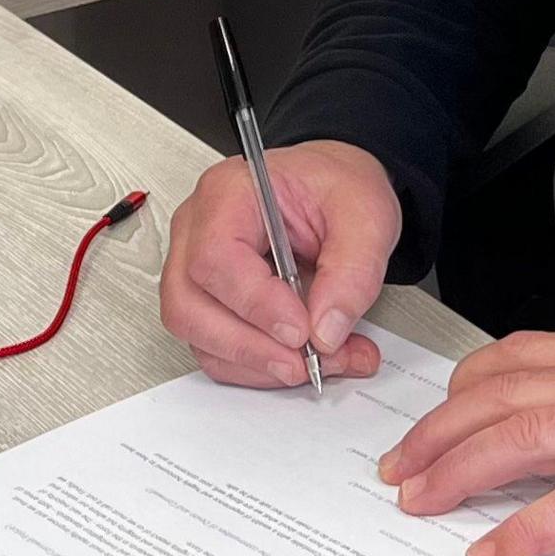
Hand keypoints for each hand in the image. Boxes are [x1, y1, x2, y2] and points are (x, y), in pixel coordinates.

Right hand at [158, 139, 396, 388]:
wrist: (334, 192)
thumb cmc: (336, 188)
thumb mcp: (366, 215)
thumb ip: (354, 271)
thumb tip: (327, 330)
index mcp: (229, 193)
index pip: (215, 257)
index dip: (255, 303)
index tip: (301, 330)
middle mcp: (198, 230)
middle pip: (188, 304)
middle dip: (249, 346)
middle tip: (306, 361)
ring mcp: (195, 268)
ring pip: (197, 334)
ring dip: (257, 363)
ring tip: (320, 362)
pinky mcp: (208, 302)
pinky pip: (214, 349)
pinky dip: (258, 367)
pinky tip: (303, 360)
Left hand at [379, 311, 554, 555]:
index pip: (516, 359)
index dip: (462, 388)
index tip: (431, 412)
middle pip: (498, 398)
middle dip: (436, 434)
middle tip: (397, 468)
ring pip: (521, 438)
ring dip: (458, 472)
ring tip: (419, 503)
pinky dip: (528, 529)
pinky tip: (494, 553)